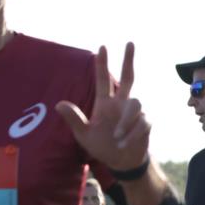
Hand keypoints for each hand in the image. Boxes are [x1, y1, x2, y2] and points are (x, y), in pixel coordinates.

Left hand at [56, 43, 148, 171]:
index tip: (102, 47)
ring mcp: (134, 112)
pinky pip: (141, 122)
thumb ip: (74, 120)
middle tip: (129, 42)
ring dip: (126, 121)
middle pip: (128, 77)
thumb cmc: (101, 146)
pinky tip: (124, 143)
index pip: (103, 79)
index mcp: (105, 103)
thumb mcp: (84, 136)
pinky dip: (132, 133)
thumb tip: (58, 104)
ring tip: (117, 137)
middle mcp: (121, 104)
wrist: (121, 162)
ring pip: (136, 104)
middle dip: (128, 60)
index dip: (102, 64)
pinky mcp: (145, 123)